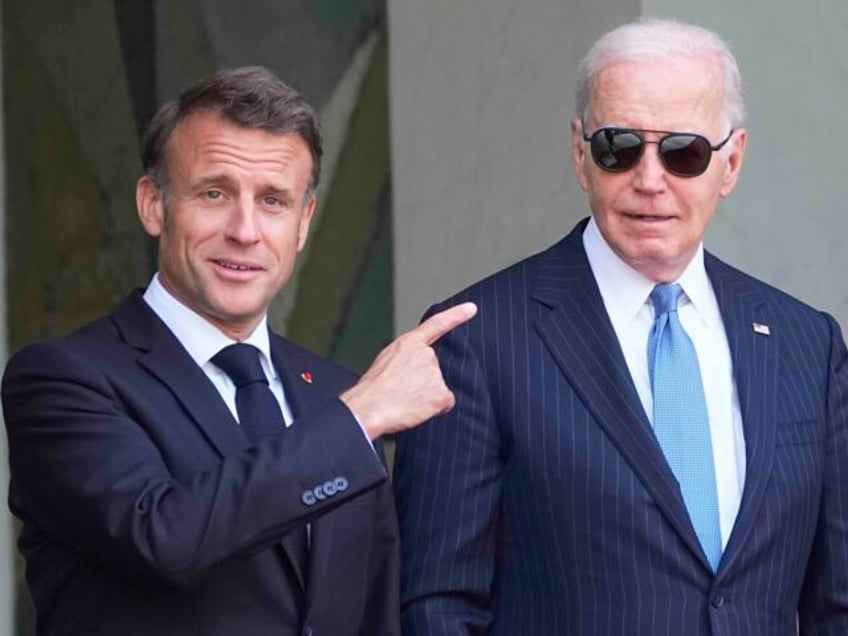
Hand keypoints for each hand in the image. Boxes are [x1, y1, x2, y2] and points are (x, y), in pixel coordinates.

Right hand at [340, 302, 476, 439]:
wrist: (368, 408)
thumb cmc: (372, 390)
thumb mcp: (386, 361)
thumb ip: (407, 358)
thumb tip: (416, 372)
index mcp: (409, 344)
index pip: (437, 324)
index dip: (456, 316)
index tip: (472, 308)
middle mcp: (426, 354)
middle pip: (433, 369)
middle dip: (421, 381)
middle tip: (401, 390)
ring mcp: (434, 373)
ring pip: (438, 387)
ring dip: (425, 396)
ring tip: (404, 400)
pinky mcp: (440, 393)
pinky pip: (445, 403)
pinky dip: (434, 409)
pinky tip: (416, 409)